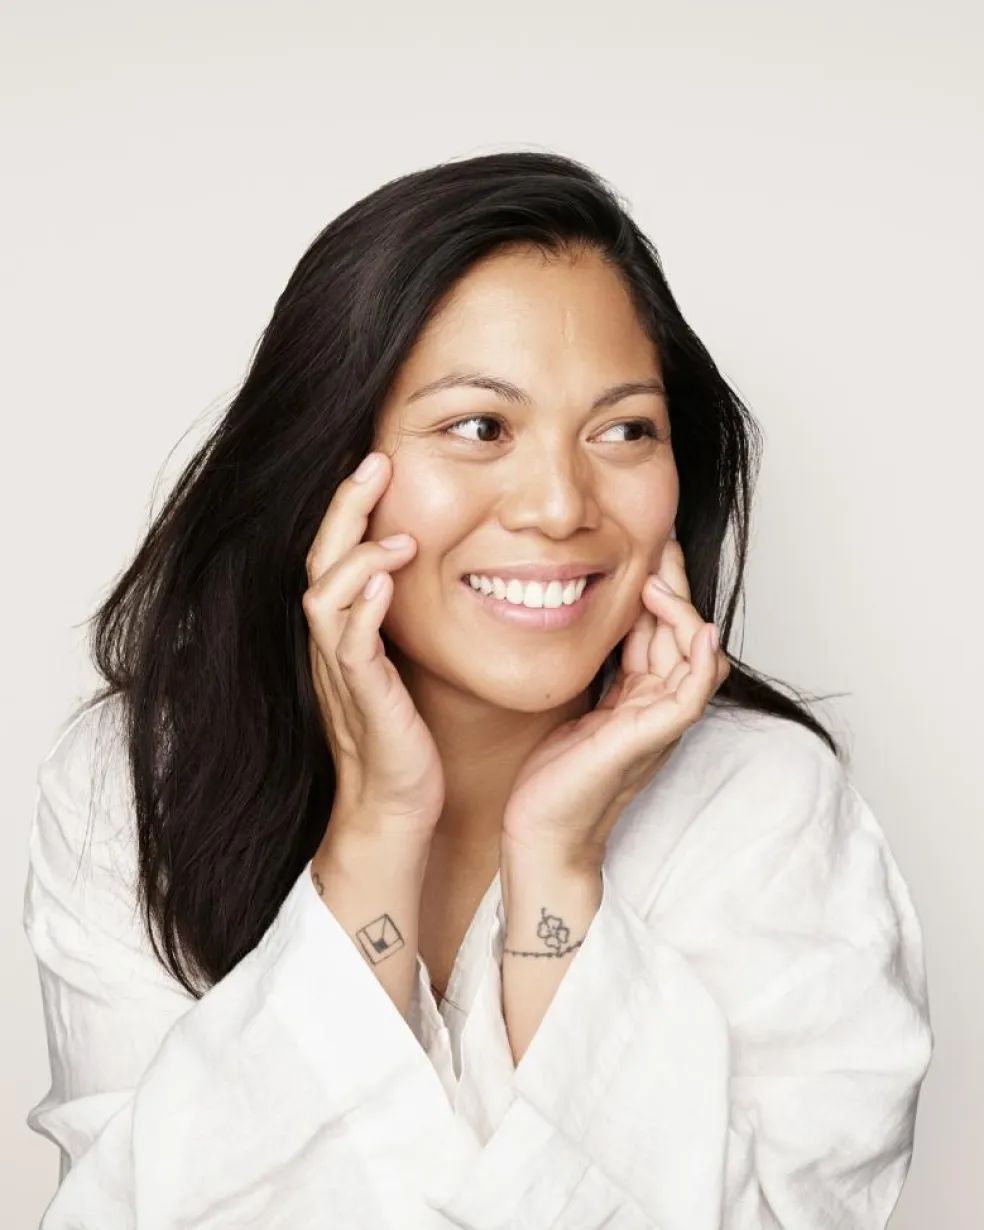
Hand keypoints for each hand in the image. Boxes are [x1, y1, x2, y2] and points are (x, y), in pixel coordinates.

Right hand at [303, 451, 444, 842]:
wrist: (395, 806)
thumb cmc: (407, 736)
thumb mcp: (405, 664)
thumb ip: (404, 619)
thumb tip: (429, 572)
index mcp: (346, 630)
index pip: (337, 552)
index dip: (352, 506)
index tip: (380, 461)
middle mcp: (333, 644)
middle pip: (320, 560)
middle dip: (345, 508)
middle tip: (376, 462)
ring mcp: (342, 672)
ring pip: (324, 597)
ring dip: (357, 558)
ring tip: (396, 533)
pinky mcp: (363, 701)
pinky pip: (351, 649)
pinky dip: (363, 613)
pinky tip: (384, 585)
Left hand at [501, 532, 729, 864]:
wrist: (540, 830)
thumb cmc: (552, 774)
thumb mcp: (575, 704)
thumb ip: (596, 670)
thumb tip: (591, 619)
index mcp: (640, 695)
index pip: (662, 630)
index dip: (660, 588)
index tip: (648, 547)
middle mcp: (657, 706)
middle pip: (684, 634)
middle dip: (675, 586)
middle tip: (661, 544)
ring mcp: (658, 723)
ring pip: (694, 657)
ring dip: (683, 613)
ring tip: (658, 579)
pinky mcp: (648, 739)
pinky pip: (690, 695)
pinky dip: (700, 661)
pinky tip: (697, 630)